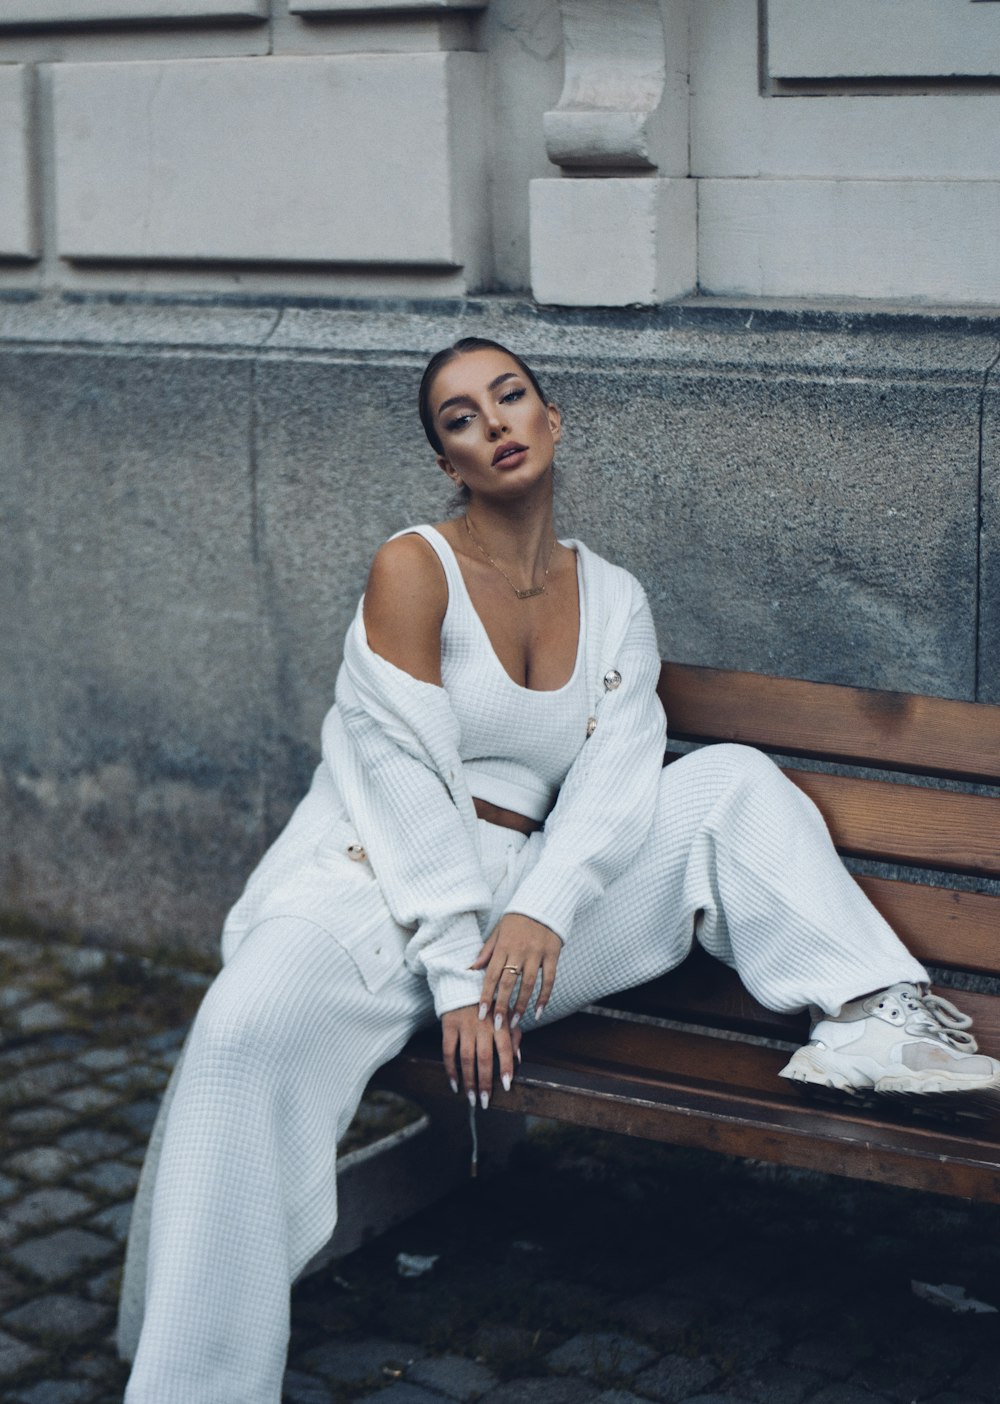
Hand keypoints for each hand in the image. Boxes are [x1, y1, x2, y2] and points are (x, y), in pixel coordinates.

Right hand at [441, 1003, 520, 1107]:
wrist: (463, 982)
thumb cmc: (488, 1005)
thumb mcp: (505, 1013)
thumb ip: (513, 1035)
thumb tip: (518, 1059)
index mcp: (499, 1022)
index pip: (505, 1047)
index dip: (506, 1066)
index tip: (507, 1085)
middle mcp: (483, 1025)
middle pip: (485, 1057)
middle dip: (486, 1081)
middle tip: (486, 1101)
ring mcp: (464, 1026)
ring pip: (467, 1057)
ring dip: (469, 1080)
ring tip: (472, 1098)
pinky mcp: (448, 1026)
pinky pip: (448, 1051)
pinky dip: (451, 1069)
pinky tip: (455, 1084)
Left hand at [472, 912, 561, 1031]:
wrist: (543, 903)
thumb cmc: (516, 920)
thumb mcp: (498, 931)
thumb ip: (486, 951)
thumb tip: (471, 969)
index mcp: (503, 946)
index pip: (492, 974)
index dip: (486, 995)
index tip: (481, 1013)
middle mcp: (519, 951)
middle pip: (509, 982)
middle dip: (502, 1005)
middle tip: (497, 1025)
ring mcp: (537, 953)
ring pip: (528, 984)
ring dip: (521, 1005)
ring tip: (515, 1021)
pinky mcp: (552, 954)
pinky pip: (549, 979)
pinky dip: (544, 996)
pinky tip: (538, 1011)